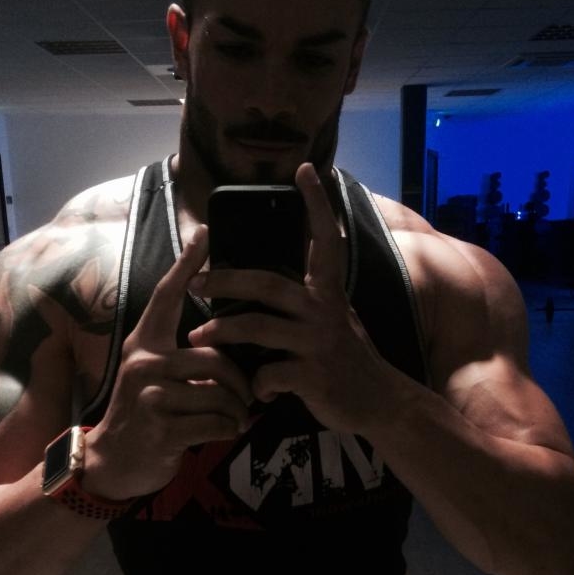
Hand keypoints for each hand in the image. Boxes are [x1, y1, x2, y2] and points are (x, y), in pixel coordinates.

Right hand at [82, 224, 254, 500]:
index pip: (167, 295)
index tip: (205, 232)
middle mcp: (144, 363)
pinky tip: (226, 431)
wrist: (113, 462)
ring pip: (220, 393)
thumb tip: (224, 340)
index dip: (187, 264)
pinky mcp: (163, 429)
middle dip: (240, 381)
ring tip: (237, 417)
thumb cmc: (145, 415)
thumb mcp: (152, 375)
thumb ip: (180, 354)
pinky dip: (230, 428)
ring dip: (238, 410)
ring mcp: (151, 397)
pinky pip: (216, 422)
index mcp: (144, 343)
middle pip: (215, 358)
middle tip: (247, 396)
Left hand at [187, 163, 391, 435]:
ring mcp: (318, 343)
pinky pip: (267, 374)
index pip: (324, 240)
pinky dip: (255, 384)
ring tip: (197, 337)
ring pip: (256, 328)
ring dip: (221, 332)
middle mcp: (324, 312)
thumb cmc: (347, 361)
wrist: (379, 404)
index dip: (317, 204)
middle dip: (224, 280)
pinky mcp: (312, 376)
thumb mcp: (336, 321)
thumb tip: (273, 284)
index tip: (304, 170)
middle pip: (266, 284)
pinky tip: (257, 392)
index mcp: (329, 294)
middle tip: (194, 282)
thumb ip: (309, 301)